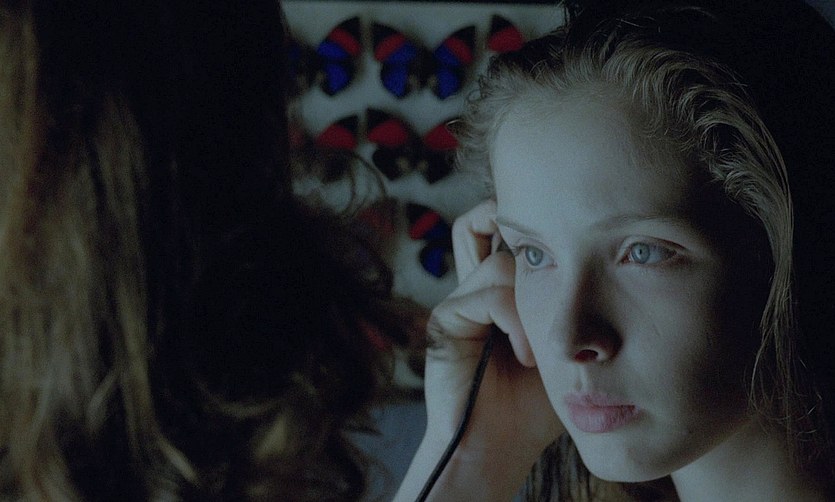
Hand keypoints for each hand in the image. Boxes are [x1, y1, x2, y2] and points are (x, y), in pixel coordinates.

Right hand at [396, 200, 562, 500]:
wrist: (498, 449)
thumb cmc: (533, 406)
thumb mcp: (563, 349)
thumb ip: (572, 311)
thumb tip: (611, 269)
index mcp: (499, 294)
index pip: (500, 233)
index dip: (528, 226)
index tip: (570, 243)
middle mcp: (475, 290)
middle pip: (477, 221)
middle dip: (512, 225)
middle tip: (553, 255)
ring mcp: (458, 303)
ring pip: (499, 262)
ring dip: (529, 299)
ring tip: (538, 347)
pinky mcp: (446, 320)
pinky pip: (488, 295)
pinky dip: (514, 322)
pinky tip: (525, 355)